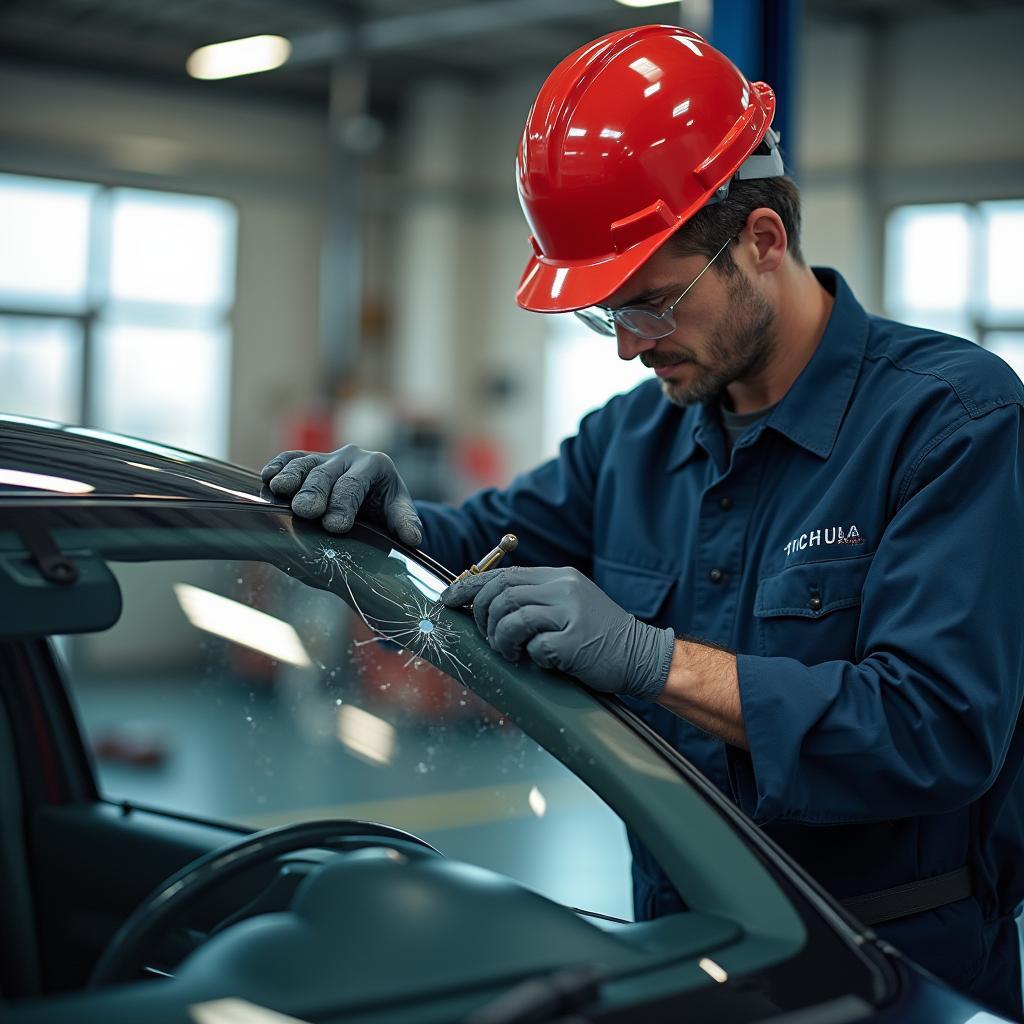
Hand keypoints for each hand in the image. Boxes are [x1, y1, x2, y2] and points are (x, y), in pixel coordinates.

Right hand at [260, 446, 422, 546]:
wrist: (373, 496)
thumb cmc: (385, 506)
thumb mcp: (399, 511)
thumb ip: (405, 522)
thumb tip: (412, 538)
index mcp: (376, 465)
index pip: (354, 485)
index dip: (344, 504)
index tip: (336, 526)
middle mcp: (350, 456)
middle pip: (326, 474)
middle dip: (315, 493)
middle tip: (306, 512)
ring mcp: (326, 457)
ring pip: (304, 463)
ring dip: (291, 477)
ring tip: (279, 490)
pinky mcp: (306, 461)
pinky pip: (290, 458)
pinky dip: (278, 467)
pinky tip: (267, 478)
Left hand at [441, 566, 674, 700]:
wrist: (641, 655)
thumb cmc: (599, 636)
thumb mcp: (569, 603)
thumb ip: (535, 598)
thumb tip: (485, 603)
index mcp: (559, 576)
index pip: (503, 574)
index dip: (469, 587)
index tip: (449, 600)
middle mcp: (563, 588)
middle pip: (501, 594)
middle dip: (482, 617)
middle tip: (486, 637)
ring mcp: (570, 613)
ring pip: (511, 618)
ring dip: (502, 641)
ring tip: (513, 653)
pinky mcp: (574, 641)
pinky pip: (534, 647)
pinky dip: (531, 657)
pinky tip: (544, 661)